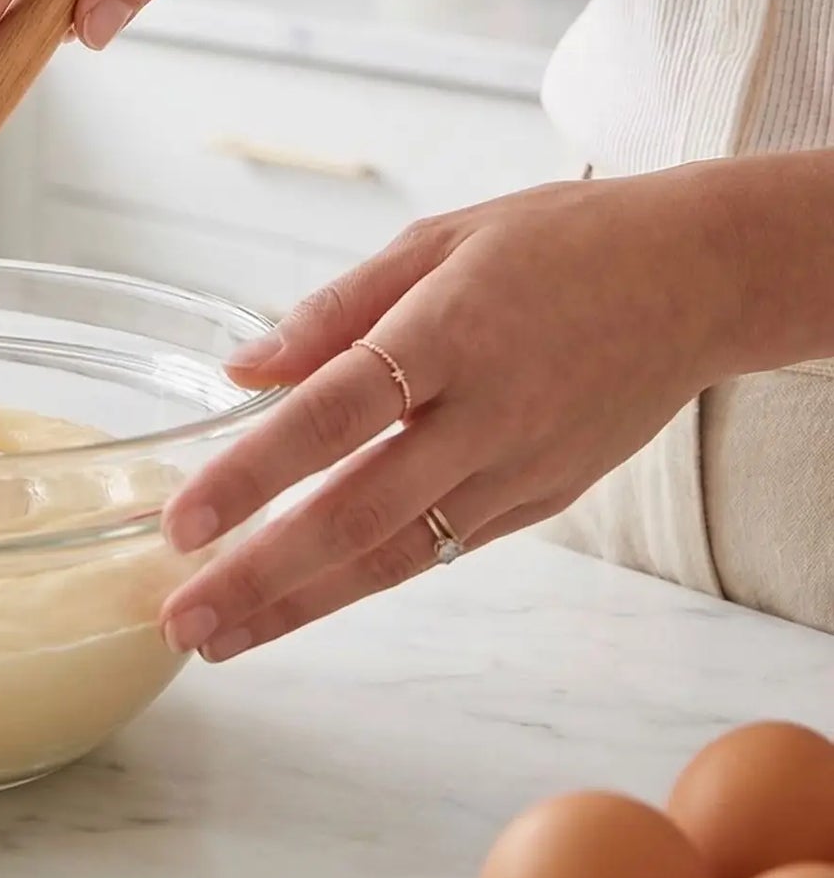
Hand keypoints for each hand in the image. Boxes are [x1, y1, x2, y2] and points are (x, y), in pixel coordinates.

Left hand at [156, 167, 745, 660]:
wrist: (695, 281)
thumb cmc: (557, 243)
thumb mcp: (437, 241)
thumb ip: (334, 310)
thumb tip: (243, 369)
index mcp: (449, 334)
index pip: (333, 414)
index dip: (253, 471)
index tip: (183, 519)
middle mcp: (485, 417)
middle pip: (359, 512)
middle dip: (262, 575)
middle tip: (182, 617)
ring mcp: (518, 470)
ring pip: (398, 554)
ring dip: (302, 604)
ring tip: (222, 637)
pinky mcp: (541, 502)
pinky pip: (441, 548)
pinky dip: (366, 579)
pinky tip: (302, 600)